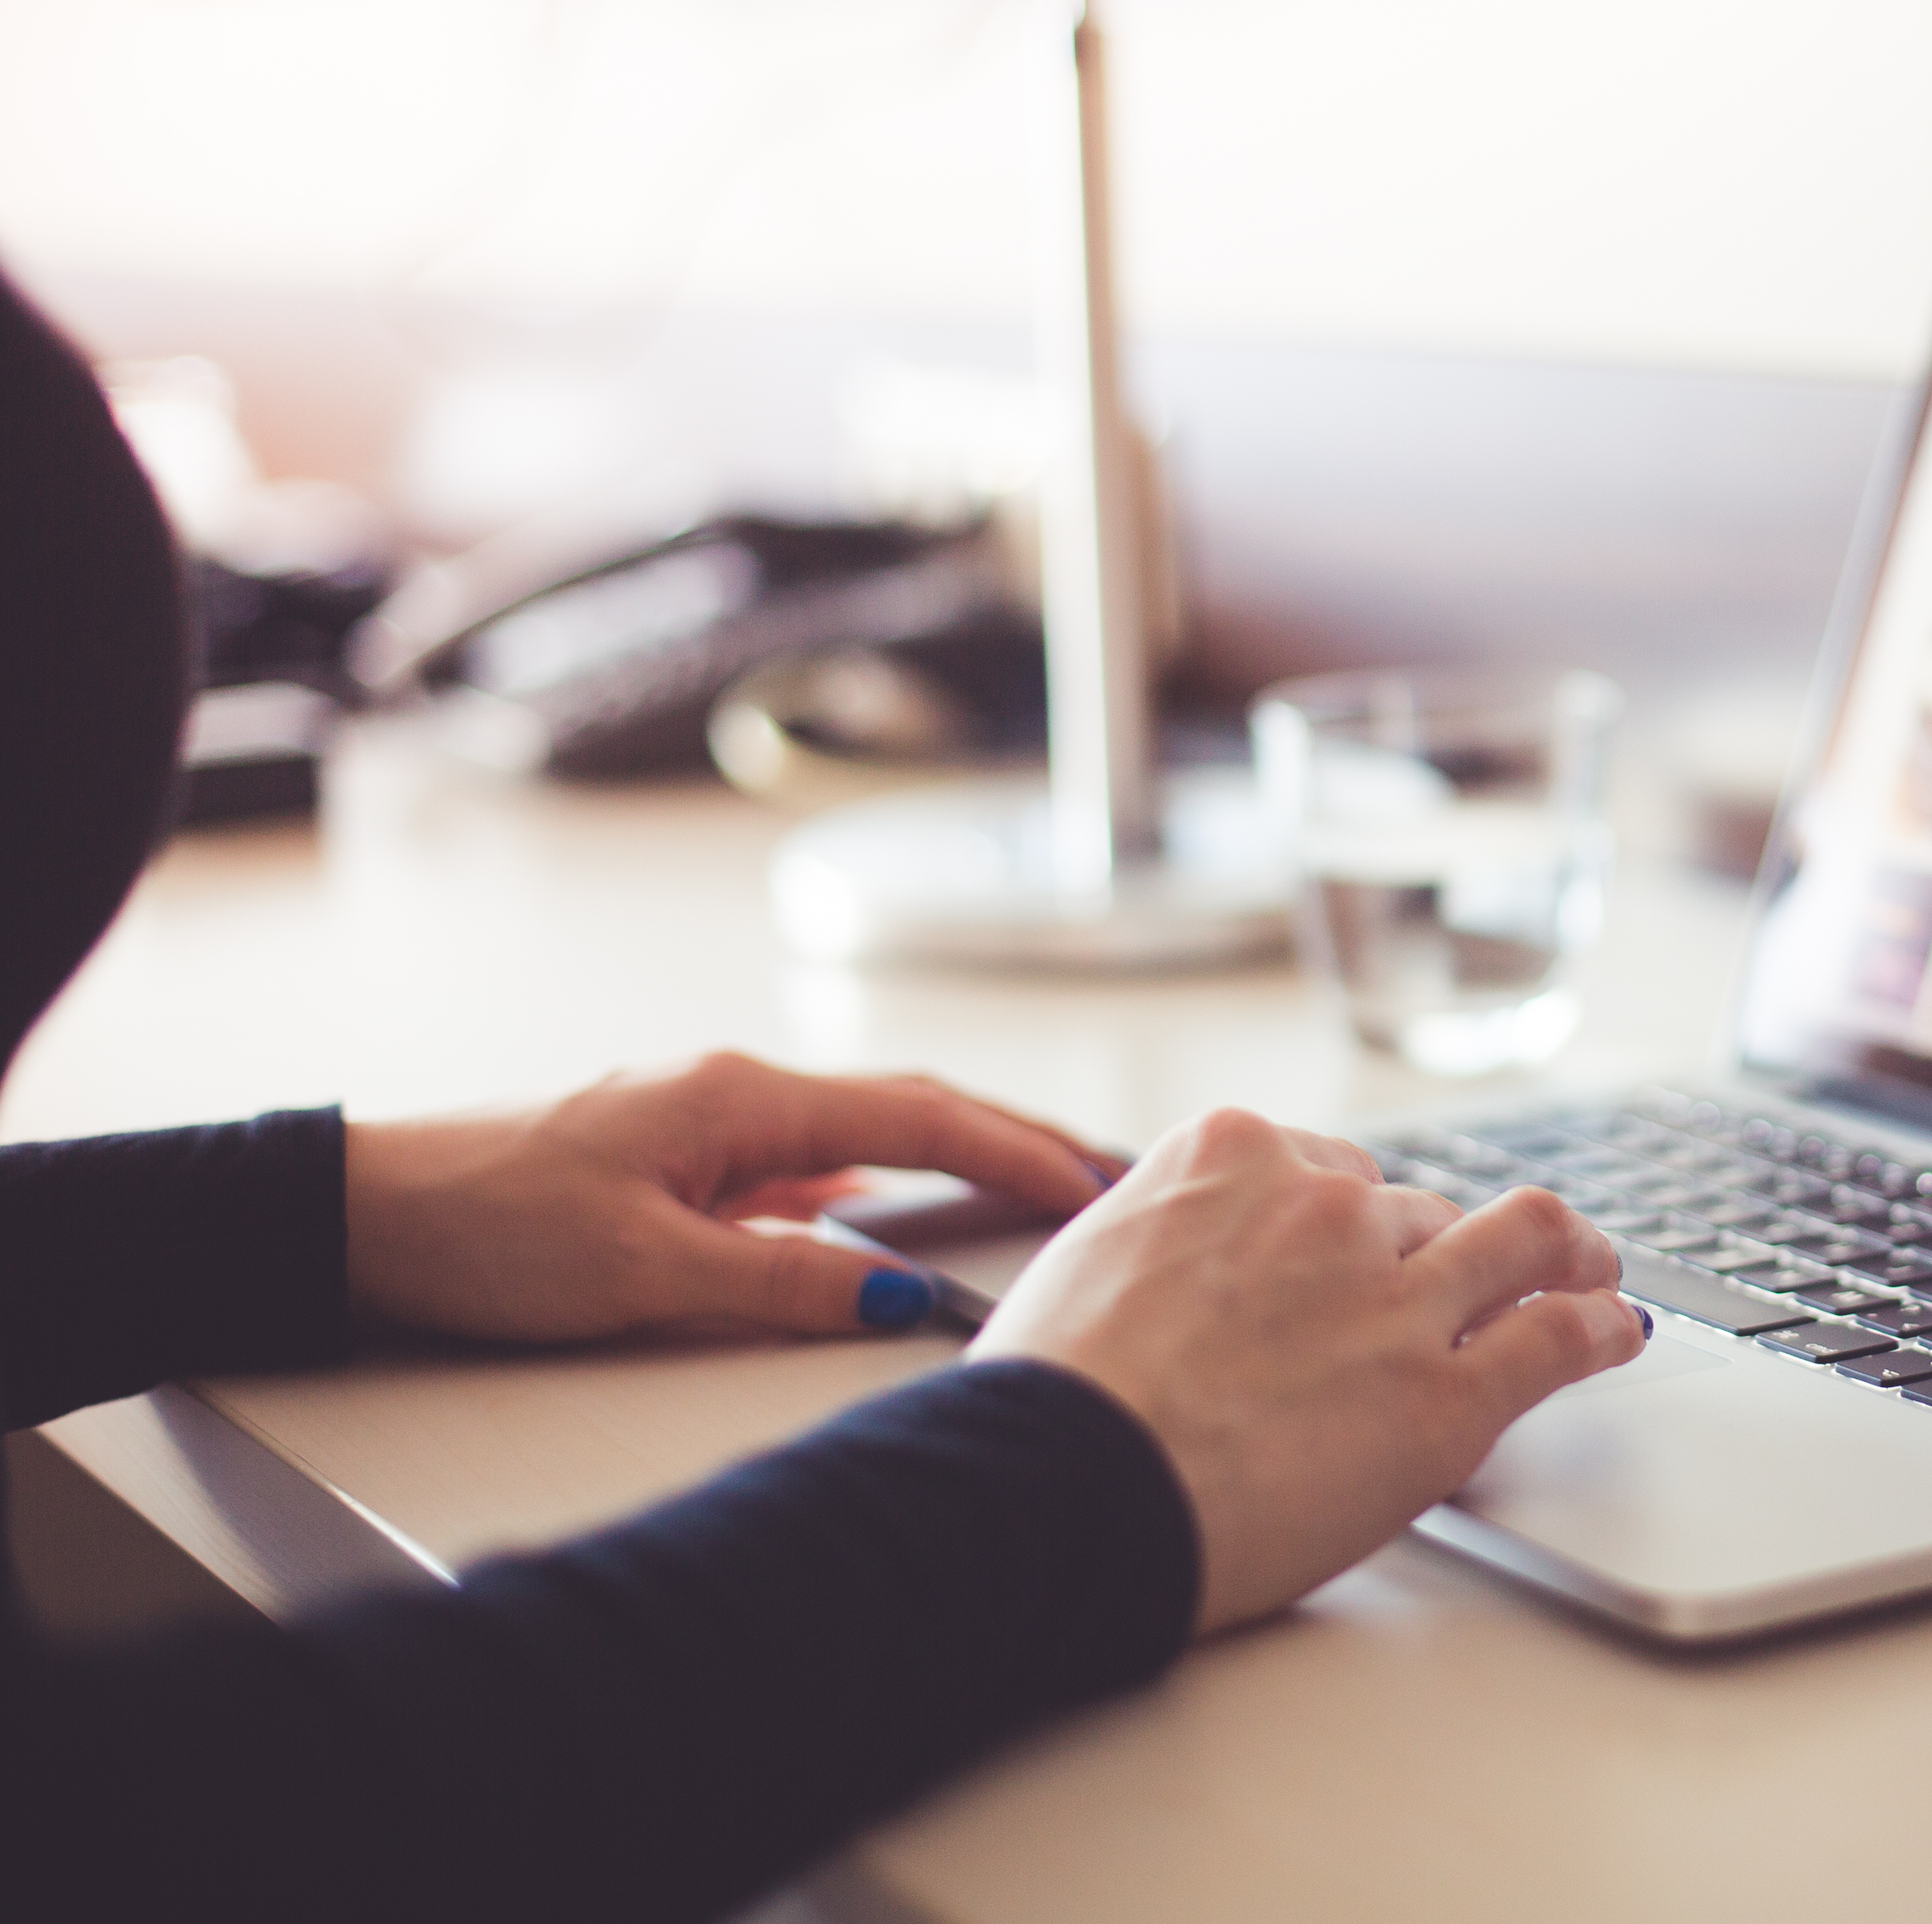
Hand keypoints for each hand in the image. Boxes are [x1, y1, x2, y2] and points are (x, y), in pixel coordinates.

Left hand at [344, 1052, 1110, 1342]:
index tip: (1096, 1185)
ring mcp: (708, 1122)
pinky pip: (810, 1163)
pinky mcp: (679, 1160)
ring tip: (1033, 1189)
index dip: (1018, 1153)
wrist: (362, 1214)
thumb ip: (785, 1283)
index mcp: (743, 1099)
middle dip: (1015, 1138)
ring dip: (955, 1155)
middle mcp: (736, 1094)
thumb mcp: (647, 1272)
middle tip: (1107, 1173)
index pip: (921, 1117)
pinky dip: (880, 1181)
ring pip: (865, 1132)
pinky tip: (892, 1216)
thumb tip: (905, 1300)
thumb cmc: (486, 1230)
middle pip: (912, 1105)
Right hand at [967, 1106, 1642, 1633]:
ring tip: (1592, 1273)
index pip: (1332, 1167)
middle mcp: (1327, 1205)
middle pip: (1415, 1212)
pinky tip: (1617, 1332)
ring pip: (1519, 1241)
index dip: (1354, 1220)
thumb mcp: (1088, 1266)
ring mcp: (1396, 1293)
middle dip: (1433, 1256)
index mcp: (1231, 1156)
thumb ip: (1161, 1246)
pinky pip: (1558, 1337)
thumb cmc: (1048, 1402)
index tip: (1370, 1247)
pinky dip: (1602, 1328)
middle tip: (1456, 1294)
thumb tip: (1169, 1275)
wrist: (1060, 1486)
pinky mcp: (1446, 1393)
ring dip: (1562, 1256)